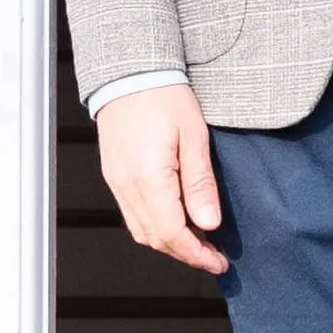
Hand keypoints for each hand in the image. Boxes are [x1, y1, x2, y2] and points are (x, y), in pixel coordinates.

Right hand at [95, 81, 226, 274]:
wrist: (131, 71)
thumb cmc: (164, 96)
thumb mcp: (195, 137)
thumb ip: (200, 184)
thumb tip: (209, 224)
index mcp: (148, 178)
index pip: (172, 234)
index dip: (197, 255)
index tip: (218, 261)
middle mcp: (126, 185)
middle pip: (155, 239)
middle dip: (185, 253)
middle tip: (213, 255)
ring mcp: (116, 181)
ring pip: (141, 230)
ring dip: (169, 242)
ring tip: (198, 241)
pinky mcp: (114, 174)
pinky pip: (132, 213)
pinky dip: (154, 225)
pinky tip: (175, 220)